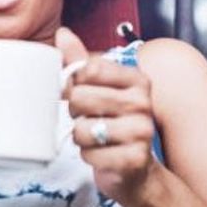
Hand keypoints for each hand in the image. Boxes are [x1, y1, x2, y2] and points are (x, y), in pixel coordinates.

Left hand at [56, 27, 158, 204]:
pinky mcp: (133, 159)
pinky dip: (89, 157)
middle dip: (75, 113)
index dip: (73, 83)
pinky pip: (89, 154)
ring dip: (81, 138)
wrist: (136, 172)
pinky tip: (103, 155)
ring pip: (81, 129)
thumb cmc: (114, 126)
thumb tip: (63, 34)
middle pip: (80, 98)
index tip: (78, 93)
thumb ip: (82, 63)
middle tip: (89, 119)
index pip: (88, 69)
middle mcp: (142, 103)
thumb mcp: (100, 90)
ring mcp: (141, 132)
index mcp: (137, 80)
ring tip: (97, 139)